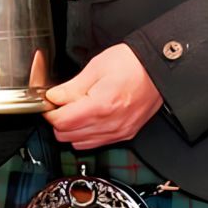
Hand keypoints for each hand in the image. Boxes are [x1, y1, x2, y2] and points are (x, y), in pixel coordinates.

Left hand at [44, 44, 162, 150]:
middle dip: (58, 121)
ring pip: (79, 144)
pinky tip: (88, 118)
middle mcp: (111, 124)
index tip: (48, 103)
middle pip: (67, 136)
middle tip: (60, 104)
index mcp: (101, 106)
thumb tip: (53, 97)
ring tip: (75, 109)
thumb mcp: (96, 67)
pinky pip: (96, 143)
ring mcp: (119, 132)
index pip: (62, 122)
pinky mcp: (125, 134)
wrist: (158, 68)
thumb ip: (71, 87)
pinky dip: (86, 135)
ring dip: (71, 129)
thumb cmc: (132, 63)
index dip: (50, 112)